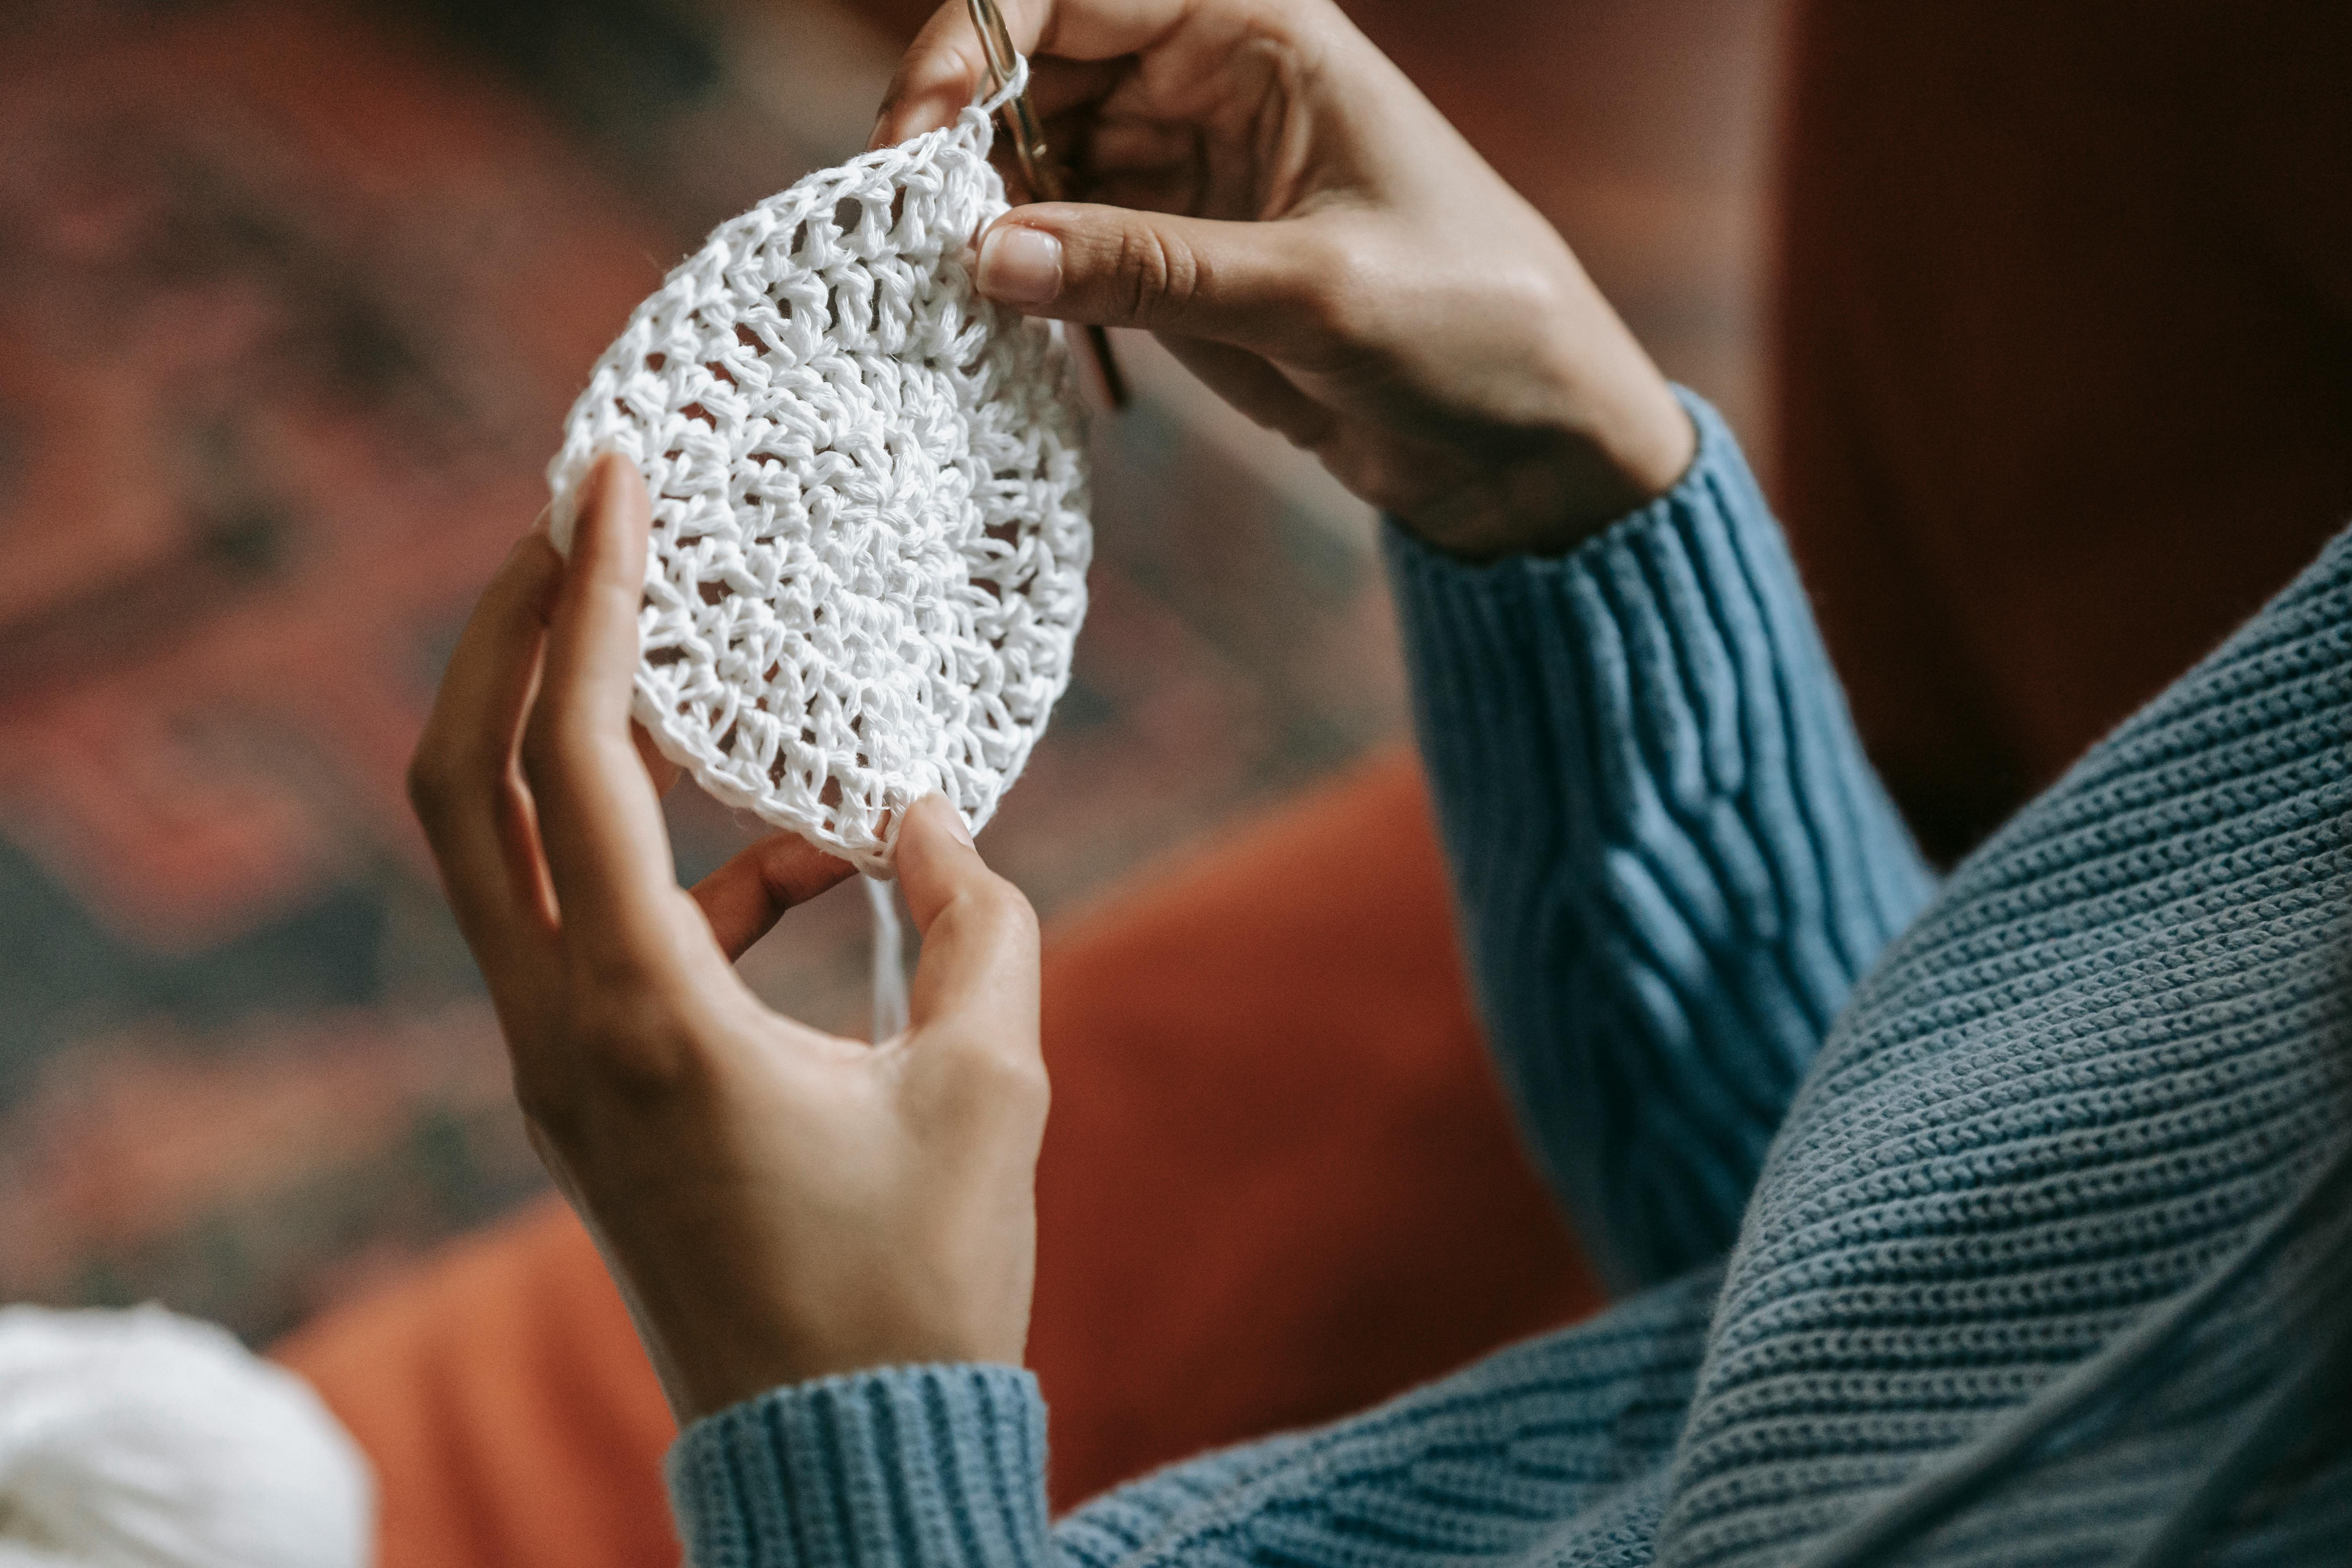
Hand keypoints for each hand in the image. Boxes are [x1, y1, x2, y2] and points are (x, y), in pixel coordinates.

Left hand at [406, 456, 1048, 1422]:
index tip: (607, 479)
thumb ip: (978, 923)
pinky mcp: (594, 1092)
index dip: (584, 601)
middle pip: (464, 787)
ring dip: (590, 743)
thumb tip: (930, 818)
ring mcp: (563, 1068)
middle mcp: (564, 1035)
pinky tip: (809, 867)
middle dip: (509, 635)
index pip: (572, 760)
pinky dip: (683, 863)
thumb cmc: (914, 1283)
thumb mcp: (986, 1085)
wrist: (841, 1448)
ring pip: (515, 854)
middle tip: (578, 523)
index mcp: (645, 1018)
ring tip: (711, 684)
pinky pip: (601, 928)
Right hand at [874, 0, 1694, 559]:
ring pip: (1029, 158)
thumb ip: (1149, 269)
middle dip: (956, 132)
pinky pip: (1058, 241)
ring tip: (932, 280)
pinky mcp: (1169, 259)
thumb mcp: (1314, 292)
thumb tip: (983, 252)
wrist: (1528, 436)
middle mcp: (1205, 83)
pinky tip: (984, 313)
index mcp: (1257, 32)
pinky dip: (1013, 272)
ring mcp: (1180, 173)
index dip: (976, 40)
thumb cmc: (1469, 323)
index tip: (920, 132)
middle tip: (905, 227)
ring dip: (974, 209)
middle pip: (1030, 68)